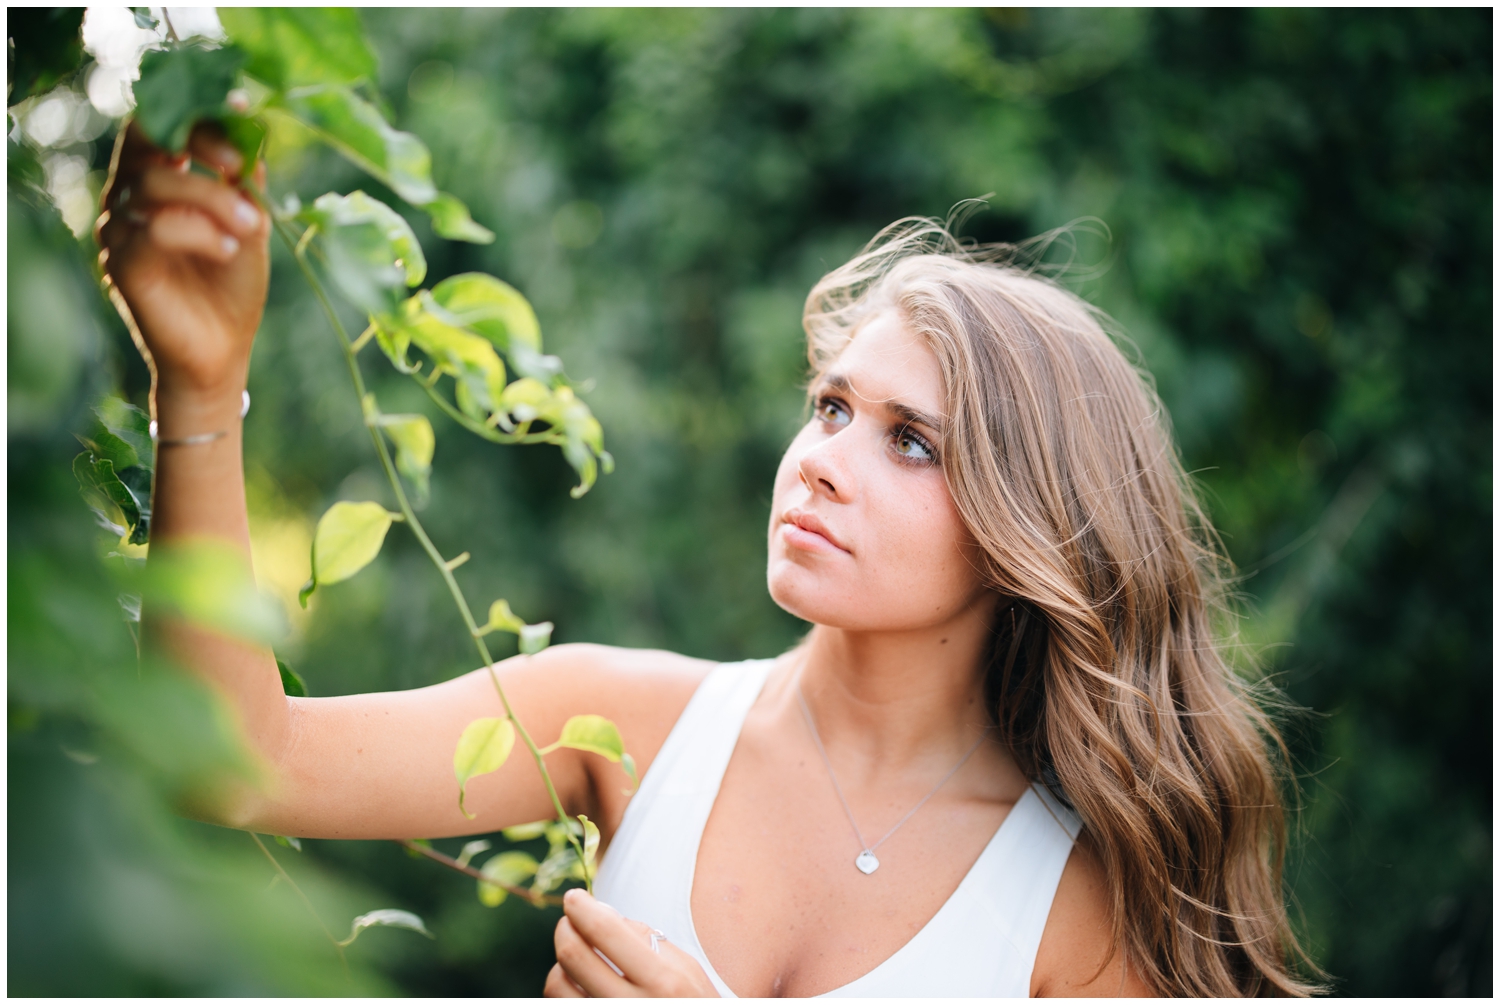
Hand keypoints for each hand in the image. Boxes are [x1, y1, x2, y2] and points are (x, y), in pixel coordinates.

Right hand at [95, 121, 269, 407]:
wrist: (223, 354)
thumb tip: (253, 131)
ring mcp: (119, 230)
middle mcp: (128, 199)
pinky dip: (200, 232)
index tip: (241, 105)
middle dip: (199, 142)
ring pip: (155, 185)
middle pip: (147, 141)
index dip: (194, 107)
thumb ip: (245, 183)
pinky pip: (154, 229)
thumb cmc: (232, 289)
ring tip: (252, 228)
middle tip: (238, 165)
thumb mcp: (249, 226)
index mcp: (155, 182)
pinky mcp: (121, 264)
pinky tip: (230, 250)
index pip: (159, 124)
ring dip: (213, 199)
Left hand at [544, 889, 718, 997]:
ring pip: (556, 985)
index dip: (581, 907)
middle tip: (570, 919)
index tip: (574, 897)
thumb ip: (645, 938)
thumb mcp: (686, 968)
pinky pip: (560, 1004)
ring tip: (578, 955)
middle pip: (572, 955)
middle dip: (565, 928)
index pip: (605, 931)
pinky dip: (563, 987)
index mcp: (662, 981)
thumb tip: (598, 910)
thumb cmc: (693, 1002)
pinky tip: (578, 981)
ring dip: (561, 962)